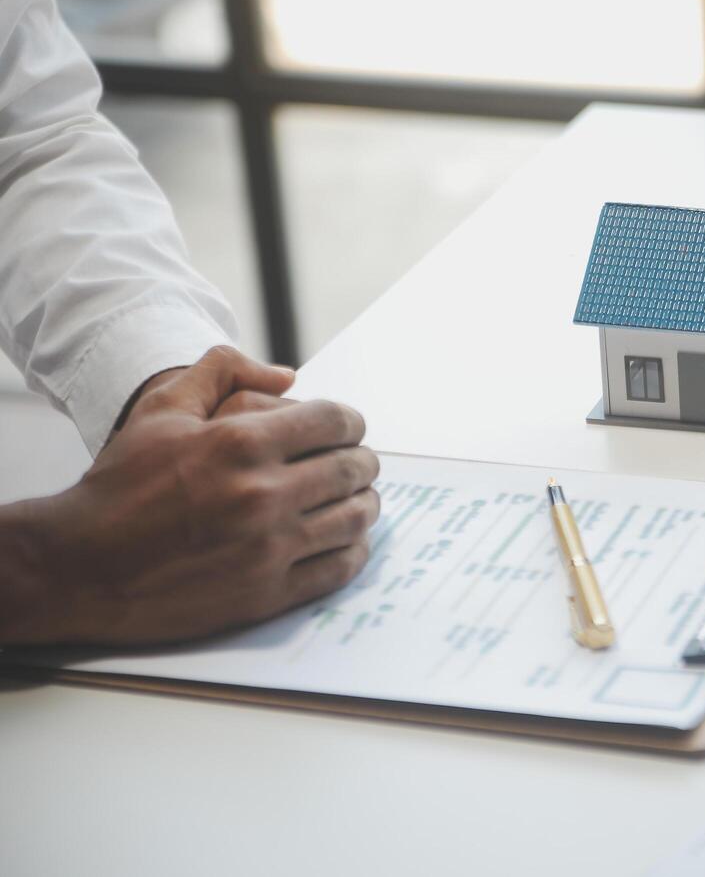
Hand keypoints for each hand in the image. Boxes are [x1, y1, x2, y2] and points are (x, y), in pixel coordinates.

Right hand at [2, 346, 379, 645]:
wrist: (81, 566)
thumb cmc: (121, 484)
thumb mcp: (160, 408)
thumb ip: (222, 370)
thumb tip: (288, 374)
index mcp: (241, 443)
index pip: (335, 421)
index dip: (350, 423)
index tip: (348, 430)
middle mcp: (262, 493)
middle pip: (353, 468)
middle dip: (362, 461)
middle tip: (358, 464)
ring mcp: (268, 547)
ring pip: (355, 518)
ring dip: (365, 504)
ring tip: (358, 499)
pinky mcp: (267, 593)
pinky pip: (338, 568)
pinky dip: (353, 550)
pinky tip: (347, 540)